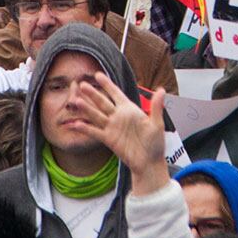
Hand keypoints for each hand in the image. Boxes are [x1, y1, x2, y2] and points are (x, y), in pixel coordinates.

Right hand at [63, 71, 169, 189]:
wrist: (149, 163)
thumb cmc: (155, 144)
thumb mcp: (157, 124)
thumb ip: (156, 107)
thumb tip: (162, 90)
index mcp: (130, 110)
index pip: (116, 94)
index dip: (107, 84)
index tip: (97, 75)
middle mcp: (119, 117)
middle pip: (103, 102)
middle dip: (93, 93)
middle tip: (82, 84)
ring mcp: (112, 127)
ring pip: (96, 115)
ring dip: (86, 108)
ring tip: (75, 100)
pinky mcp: (108, 139)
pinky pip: (95, 132)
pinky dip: (85, 128)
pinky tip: (75, 124)